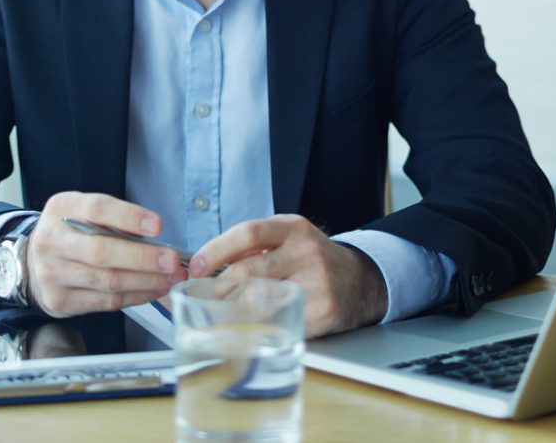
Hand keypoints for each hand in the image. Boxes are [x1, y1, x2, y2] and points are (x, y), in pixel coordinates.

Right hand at [25, 192, 187, 316]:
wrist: (32, 263)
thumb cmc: (69, 233)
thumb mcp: (81, 212)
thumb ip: (111, 219)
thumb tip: (156, 237)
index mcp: (60, 209)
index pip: (96, 209)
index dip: (128, 217)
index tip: (157, 225)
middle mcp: (51, 241)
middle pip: (102, 252)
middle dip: (143, 258)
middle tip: (173, 260)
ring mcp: (52, 274)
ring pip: (107, 281)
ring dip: (146, 281)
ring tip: (171, 277)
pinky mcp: (59, 301)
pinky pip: (105, 302)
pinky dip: (135, 296)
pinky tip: (153, 289)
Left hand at [189, 214, 387, 336]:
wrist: (360, 282)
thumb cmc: (312, 260)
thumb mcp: (289, 239)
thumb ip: (255, 248)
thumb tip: (208, 264)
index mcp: (293, 228)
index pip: (248, 233)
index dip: (216, 250)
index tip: (196, 266)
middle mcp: (306, 252)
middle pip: (249, 271)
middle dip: (219, 287)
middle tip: (202, 297)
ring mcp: (317, 282)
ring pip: (260, 300)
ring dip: (234, 309)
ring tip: (221, 313)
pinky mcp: (323, 311)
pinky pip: (280, 322)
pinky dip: (260, 327)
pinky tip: (250, 328)